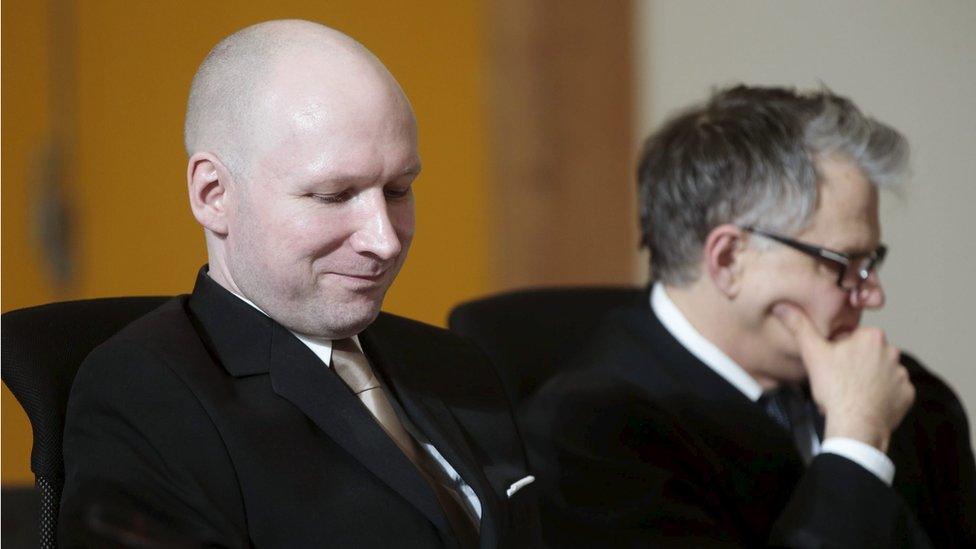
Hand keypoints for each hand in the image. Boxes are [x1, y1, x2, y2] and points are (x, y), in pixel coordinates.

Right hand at [773, 303, 913, 452]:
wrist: (856, 424)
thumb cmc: (835, 389)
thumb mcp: (812, 353)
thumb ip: (800, 326)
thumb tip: (783, 307)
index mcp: (871, 337)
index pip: (853, 338)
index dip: (839, 351)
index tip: (832, 364)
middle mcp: (892, 352)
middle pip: (868, 354)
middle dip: (856, 364)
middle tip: (839, 380)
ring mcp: (902, 374)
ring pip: (882, 372)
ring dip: (870, 379)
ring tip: (853, 393)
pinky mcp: (907, 394)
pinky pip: (894, 391)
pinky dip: (883, 396)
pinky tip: (868, 402)